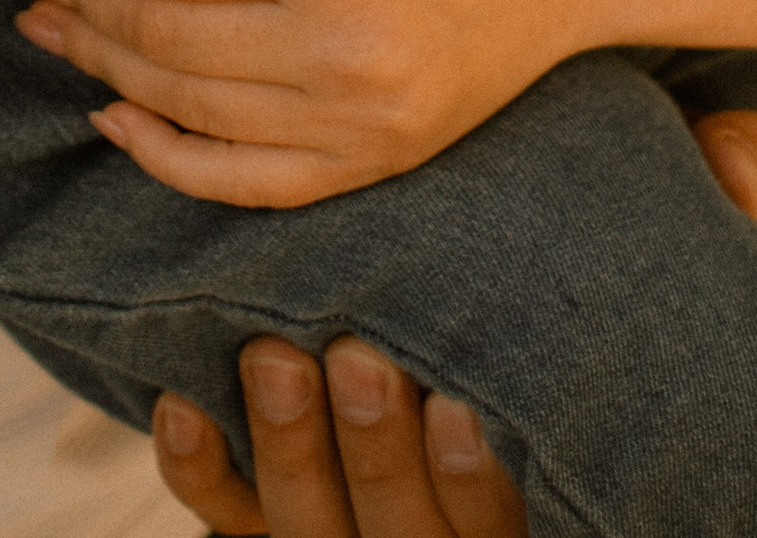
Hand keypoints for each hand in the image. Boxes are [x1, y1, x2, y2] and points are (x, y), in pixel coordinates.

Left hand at [153, 341, 525, 536]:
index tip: (454, 406)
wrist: (385, 383)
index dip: (471, 478)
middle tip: (356, 360)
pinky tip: (183, 401)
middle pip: (395, 527)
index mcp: (491, 515)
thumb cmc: (473, 345)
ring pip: (304, 522)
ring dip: (287, 441)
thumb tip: (573, 247)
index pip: (489, 520)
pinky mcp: (248, 520)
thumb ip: (511, 332)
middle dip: (373, 448)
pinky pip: (219, 514)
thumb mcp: (513, 351)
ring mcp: (326, 532)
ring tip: (273, 357)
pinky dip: (198, 463)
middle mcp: (409, 536)